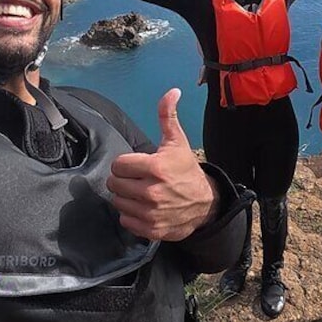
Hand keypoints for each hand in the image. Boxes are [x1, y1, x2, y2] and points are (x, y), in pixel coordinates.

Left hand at [107, 89, 218, 240]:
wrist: (206, 203)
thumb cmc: (186, 170)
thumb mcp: (177, 141)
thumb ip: (167, 116)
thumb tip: (171, 91)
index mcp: (155, 167)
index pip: (118, 165)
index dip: (125, 163)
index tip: (136, 165)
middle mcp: (152, 191)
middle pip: (115, 183)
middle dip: (123, 179)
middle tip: (137, 179)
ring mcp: (151, 212)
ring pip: (118, 202)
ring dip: (125, 197)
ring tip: (140, 192)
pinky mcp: (151, 229)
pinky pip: (125, 221)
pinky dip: (131, 215)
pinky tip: (142, 208)